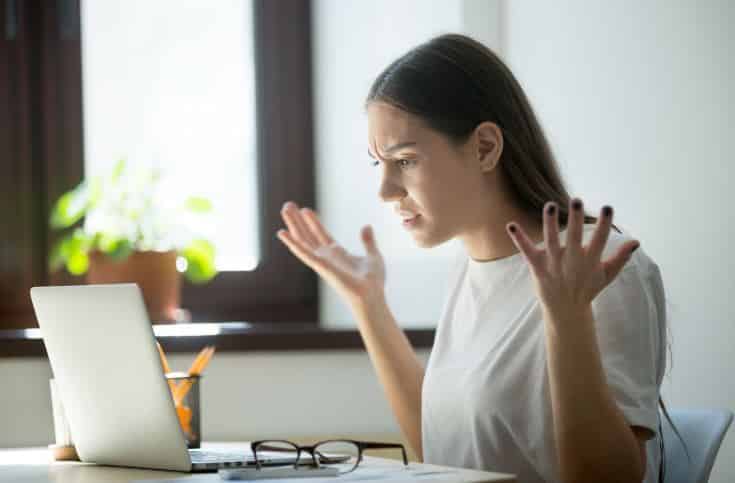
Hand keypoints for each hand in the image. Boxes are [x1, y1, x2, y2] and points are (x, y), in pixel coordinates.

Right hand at [276, 202, 385, 306]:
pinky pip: (303, 252)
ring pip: (302, 240)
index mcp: (337, 254)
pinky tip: (282, 232)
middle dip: (298, 220)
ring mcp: (321, 261)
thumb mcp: (373, 256)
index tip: (305, 210)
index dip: (313, 222)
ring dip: (293, 224)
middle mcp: (326, 257)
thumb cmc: (373, 282)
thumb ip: (368, 241)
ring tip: (284, 209)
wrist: (371, 296)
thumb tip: (366, 226)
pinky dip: (292, 242)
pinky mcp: (320, 266)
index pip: (321, 234)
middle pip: (308, 235)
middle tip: (288, 205)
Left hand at [506, 198, 639, 321]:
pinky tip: (510, 225)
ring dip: (550, 223)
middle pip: (575, 237)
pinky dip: (519, 238)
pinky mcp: (537, 266)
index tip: (608, 208)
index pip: (600, 240)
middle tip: (576, 200)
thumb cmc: (587, 288)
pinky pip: (526, 250)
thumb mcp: (607, 274)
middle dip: (576, 219)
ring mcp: (553, 263)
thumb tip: (636, 241)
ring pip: (551, 240)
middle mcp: (572, 260)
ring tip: (550, 205)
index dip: (604, 224)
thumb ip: (620, 257)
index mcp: (590, 261)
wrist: (566, 310)